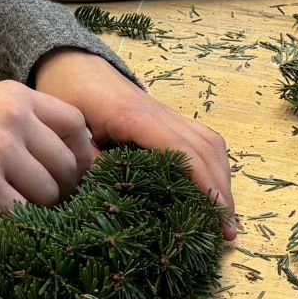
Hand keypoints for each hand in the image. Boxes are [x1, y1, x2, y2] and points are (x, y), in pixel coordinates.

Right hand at [0, 80, 96, 213]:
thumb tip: (69, 159)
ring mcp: (0, 153)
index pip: (75, 123)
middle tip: (49, 200)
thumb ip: (24, 122)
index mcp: (16, 97)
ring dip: (40, 206)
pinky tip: (2, 213)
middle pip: (67, 164)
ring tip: (20, 205)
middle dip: (63, 188)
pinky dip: (19, 220)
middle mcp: (13, 120)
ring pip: (49, 192)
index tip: (75, 171)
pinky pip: (23, 212)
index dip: (82, 152)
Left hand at [31, 49, 235, 238]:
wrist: (74, 66)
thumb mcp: (72, 132)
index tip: (215, 214)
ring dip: (222, 180)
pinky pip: (202, 139)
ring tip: (225, 220)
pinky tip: (213, 192)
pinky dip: (214, 166)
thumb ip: (89, 164)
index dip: (202, 182)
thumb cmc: (70, 97)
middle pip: (204, 149)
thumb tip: (110, 202)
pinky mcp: (169, 120)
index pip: (180, 149)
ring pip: (210, 143)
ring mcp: (168, 115)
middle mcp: (160, 114)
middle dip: (220, 190)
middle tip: (226, 232)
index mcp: (133, 117)